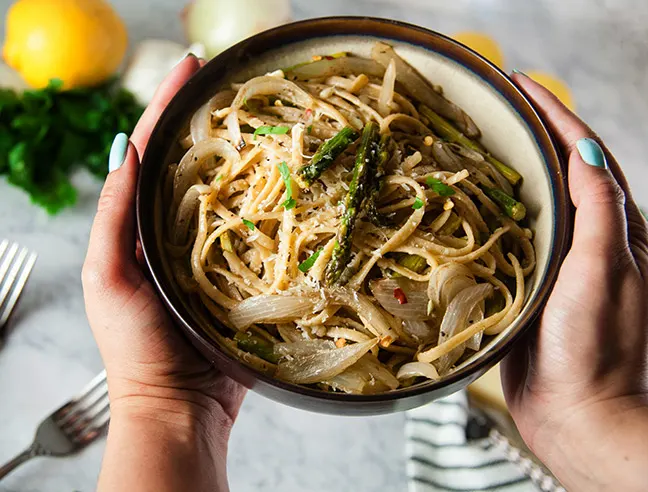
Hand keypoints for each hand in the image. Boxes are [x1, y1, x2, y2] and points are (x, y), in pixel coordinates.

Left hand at [82, 55, 245, 490]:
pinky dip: (275, 204)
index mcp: (143, 225)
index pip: (153, 151)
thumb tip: (127, 151)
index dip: (169, 105)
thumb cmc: (138, 349)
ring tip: (269, 120)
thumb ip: (114, 220)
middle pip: (196, 163)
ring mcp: (217, 250)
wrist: (182, 405)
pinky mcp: (247, 273)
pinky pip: (262, 230)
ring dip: (247, 157)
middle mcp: (180, 230)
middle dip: (212, 120)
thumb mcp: (109, 281)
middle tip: (238, 83)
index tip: (194, 66)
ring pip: (234, 193)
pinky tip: (292, 183)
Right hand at [502, 74, 647, 489]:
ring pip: (534, 201)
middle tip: (494, 106)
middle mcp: (588, 240)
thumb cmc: (596, 347)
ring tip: (477, 142)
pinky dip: (492, 211)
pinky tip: (467, 203)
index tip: (521, 85)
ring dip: (510, 167)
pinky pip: (511, 236)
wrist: (578, 413)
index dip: (555, 115)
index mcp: (615, 229)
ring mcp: (558, 262)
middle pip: (560, 170)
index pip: (586, 156)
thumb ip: (599, 211)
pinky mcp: (530, 284)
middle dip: (532, 132)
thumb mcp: (605, 271)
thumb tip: (585, 150)